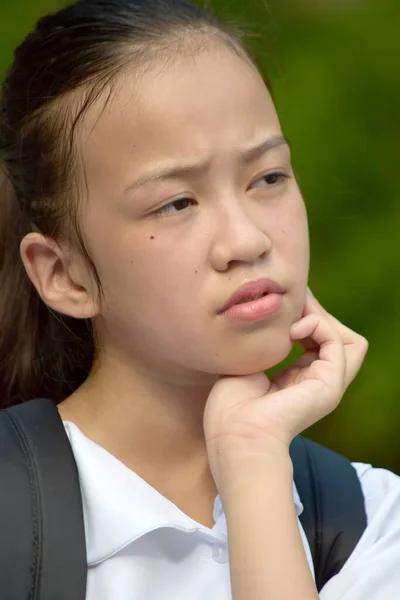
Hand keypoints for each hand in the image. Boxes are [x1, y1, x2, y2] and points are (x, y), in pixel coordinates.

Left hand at [204, 290, 367, 479]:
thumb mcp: (249, 363)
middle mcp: (318, 382)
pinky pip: (338, 342)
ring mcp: (328, 385)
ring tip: (292, 317)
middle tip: (292, 302)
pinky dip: (317, 326)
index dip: (306, 317)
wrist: (234, 435)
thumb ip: (266, 341)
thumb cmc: (231, 406)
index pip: (320, 340)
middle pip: (341, 338)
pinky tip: (291, 331)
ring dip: (321, 318)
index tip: (282, 303)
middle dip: (318, 313)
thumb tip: (276, 314)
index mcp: (300, 379)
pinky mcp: (330, 384)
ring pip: (350, 340)